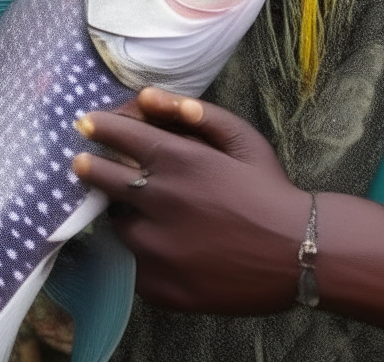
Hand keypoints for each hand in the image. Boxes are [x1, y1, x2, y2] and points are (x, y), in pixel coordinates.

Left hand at [72, 88, 308, 314]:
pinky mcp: (161, 286)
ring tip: (150, 215)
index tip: (85, 125)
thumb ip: (194, 113)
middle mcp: (160, 203)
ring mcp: (157, 249)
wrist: (300, 254)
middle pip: (103, 180)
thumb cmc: (270, 190)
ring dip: (127, 216)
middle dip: (90, 168)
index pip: (119, 136)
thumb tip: (146, 96)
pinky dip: (145, 256)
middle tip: (82, 164)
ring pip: (120, 226)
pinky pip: (136, 266)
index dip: (98, 128)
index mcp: (179, 161)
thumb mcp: (242, 139)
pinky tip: (171, 250)